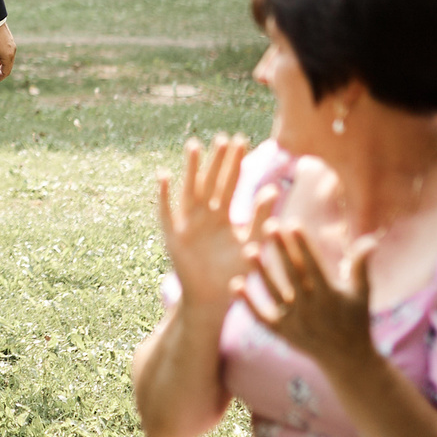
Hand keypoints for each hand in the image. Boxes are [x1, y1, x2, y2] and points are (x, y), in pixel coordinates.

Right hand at [155, 137, 254, 308]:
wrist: (213, 299)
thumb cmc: (234, 273)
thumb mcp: (252, 243)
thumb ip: (260, 218)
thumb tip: (273, 190)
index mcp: (223, 216)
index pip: (229, 183)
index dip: (234, 163)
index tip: (240, 140)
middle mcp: (204, 216)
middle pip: (210, 182)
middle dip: (216, 160)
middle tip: (223, 137)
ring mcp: (188, 225)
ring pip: (189, 190)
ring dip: (191, 169)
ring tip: (194, 145)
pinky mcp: (174, 237)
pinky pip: (167, 213)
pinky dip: (164, 196)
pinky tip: (163, 177)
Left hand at [238, 223, 379, 378]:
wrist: (347, 360)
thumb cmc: (356, 320)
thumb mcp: (362, 294)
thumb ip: (361, 266)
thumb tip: (370, 239)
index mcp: (330, 297)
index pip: (314, 266)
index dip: (303, 245)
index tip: (293, 223)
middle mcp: (310, 309)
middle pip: (292, 275)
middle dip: (281, 250)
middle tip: (268, 225)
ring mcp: (294, 323)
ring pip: (273, 293)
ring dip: (260, 272)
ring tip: (248, 249)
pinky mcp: (281, 334)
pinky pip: (261, 317)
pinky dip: (248, 303)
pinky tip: (235, 284)